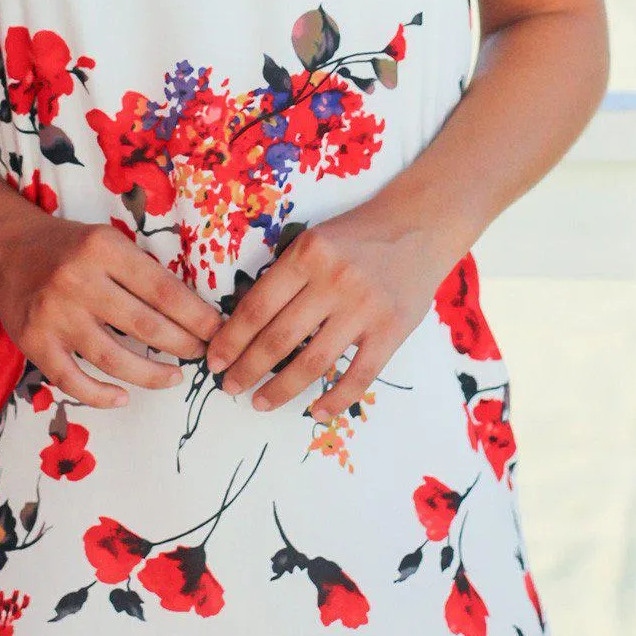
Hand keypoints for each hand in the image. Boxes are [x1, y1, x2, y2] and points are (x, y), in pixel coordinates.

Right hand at [0, 212, 222, 410]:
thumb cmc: (67, 247)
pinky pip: (72, 380)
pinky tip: (123, 396)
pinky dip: (101, 395)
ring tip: (174, 377)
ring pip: (113, 359)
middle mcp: (77, 281)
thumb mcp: (106, 241)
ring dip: (151, 375)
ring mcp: (53, 315)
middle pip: (145, 326)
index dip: (196, 316)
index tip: (218, 331)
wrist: (3, 249)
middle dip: (184, 345)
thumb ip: (140, 271)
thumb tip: (192, 311)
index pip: (163, 290)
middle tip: (204, 355)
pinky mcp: (33, 342)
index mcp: (103, 249)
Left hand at [206, 210, 444, 420]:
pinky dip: (335, 399)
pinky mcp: (392, 329)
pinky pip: (359, 375)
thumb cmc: (358, 234)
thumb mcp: (314, 240)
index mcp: (306, 255)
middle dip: (247, 368)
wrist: (420, 224)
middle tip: (229, 387)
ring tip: (260, 402)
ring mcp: (364, 308)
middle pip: (279, 338)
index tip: (215, 360)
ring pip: (313, 361)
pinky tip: (316, 411)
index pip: (257, 307)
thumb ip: (286, 276)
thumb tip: (244, 324)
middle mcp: (334, 281)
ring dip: (281, 388)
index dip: (231, 339)